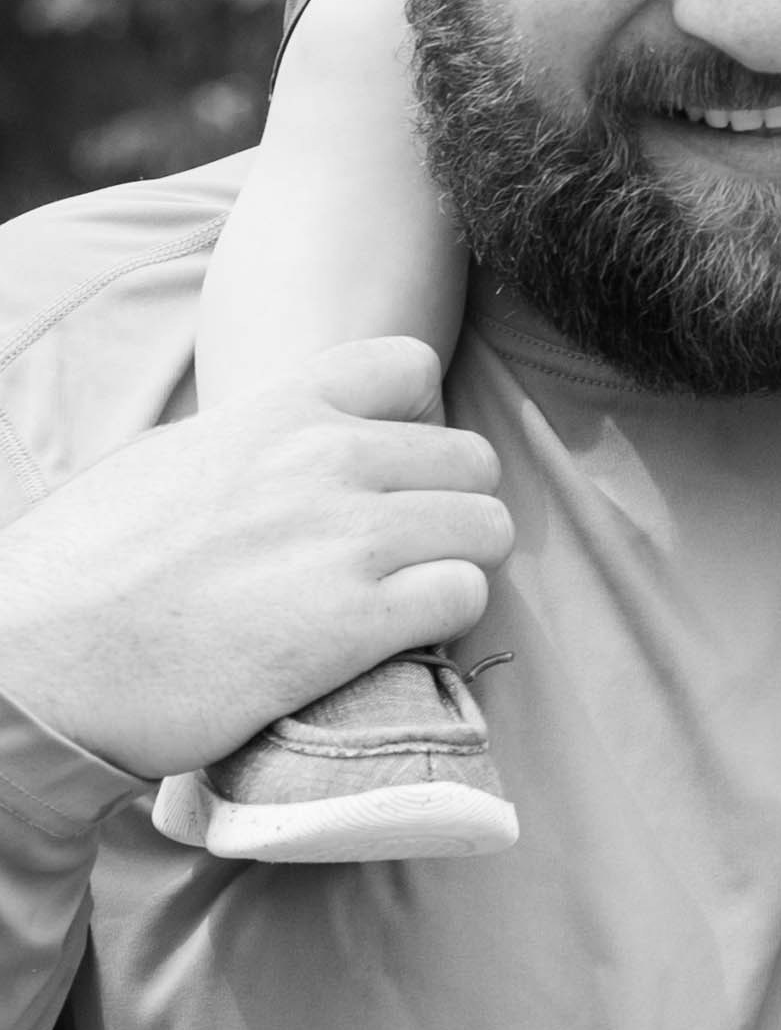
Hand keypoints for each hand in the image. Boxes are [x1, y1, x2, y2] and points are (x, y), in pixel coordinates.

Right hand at [0, 340, 513, 780]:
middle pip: (468, 458)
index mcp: (276, 408)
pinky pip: (465, 595)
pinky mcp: (354, 623)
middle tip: (408, 554)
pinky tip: (400, 641)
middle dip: (449, 507)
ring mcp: (346, 538)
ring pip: (487, 525)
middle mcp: (324, 457)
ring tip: (408, 601)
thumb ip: (247, 443)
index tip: (395, 472)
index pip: (410, 366)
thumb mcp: (165, 462)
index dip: (417, 423)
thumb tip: (281, 450)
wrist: (35, 663)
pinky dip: (447, 622)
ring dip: (458, 565)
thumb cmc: (80, 572)